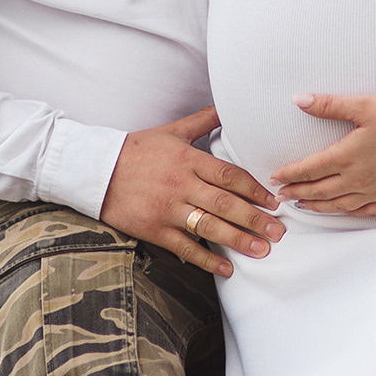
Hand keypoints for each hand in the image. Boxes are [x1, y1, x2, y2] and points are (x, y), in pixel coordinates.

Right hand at [99, 107, 285, 277]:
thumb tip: (227, 106)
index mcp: (188, 159)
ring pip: (209, 227)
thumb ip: (203, 120)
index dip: (254, 190)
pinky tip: (226, 269)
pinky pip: (185, 248)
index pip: (229, 175)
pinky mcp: (154, 229)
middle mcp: (181, 185)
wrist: (96, 170)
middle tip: (279, 232)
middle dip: (255, 219)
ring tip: (262, 250)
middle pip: (225, 203)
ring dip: (238, 240)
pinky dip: (206, 260)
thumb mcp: (172, 131)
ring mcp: (167, 209)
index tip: (273, 201)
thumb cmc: (137, 149)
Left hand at [270, 94, 375, 217]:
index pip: (309, 169)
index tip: (275, 177)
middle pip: (319, 191)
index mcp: (347, 156)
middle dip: (296, 192)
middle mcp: (357, 179)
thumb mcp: (364, 105)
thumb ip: (329, 105)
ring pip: (337, 205)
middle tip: (280, 195)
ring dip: (316, 206)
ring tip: (302, 205)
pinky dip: (346, 213)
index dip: (289, 174)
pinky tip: (340, 210)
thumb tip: (299, 100)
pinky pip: (362, 211)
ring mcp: (373, 191)